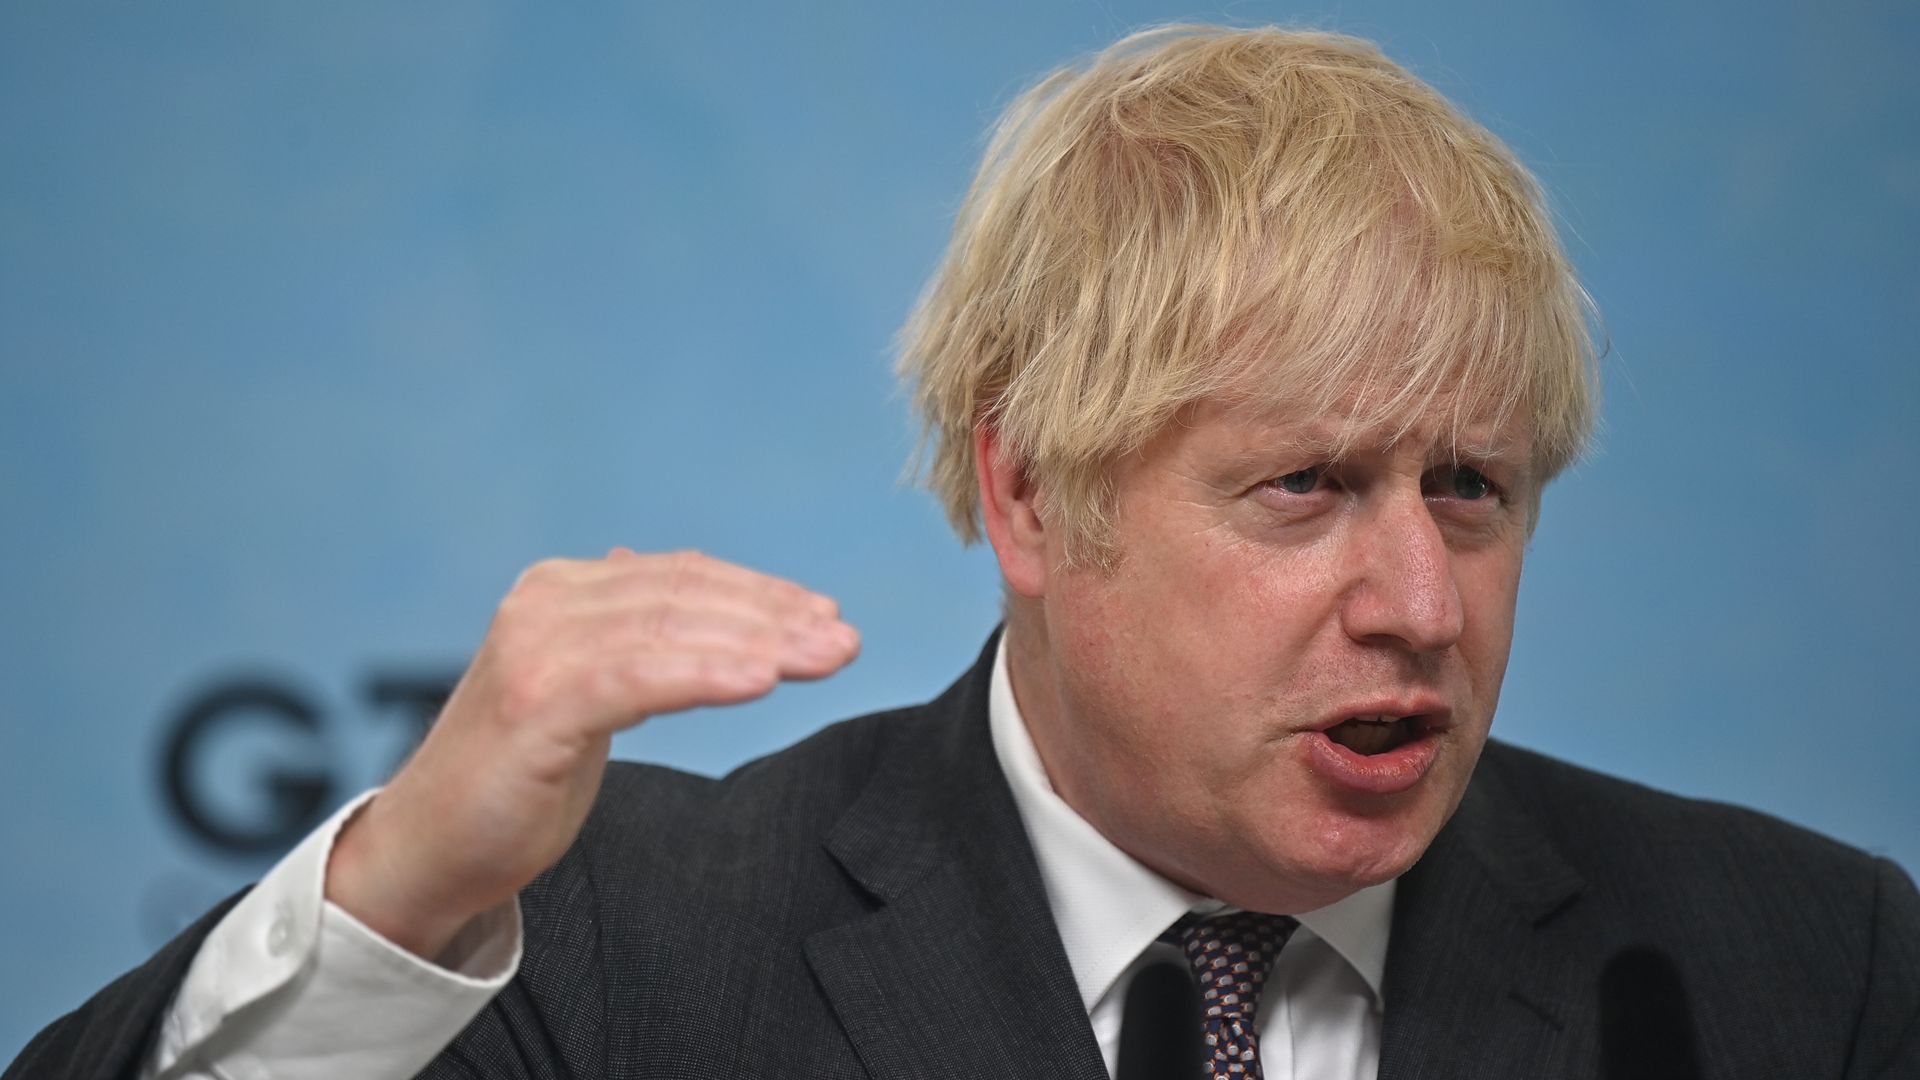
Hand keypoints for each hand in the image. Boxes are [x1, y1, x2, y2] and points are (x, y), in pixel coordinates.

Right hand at [324, 548, 859, 959]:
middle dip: (775, 616)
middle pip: (685, 596)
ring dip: (759, 642)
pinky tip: (761, 681)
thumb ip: (617, 631)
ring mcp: (537, 652)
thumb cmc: (513, 776)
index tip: (824, 616)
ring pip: (672, 631)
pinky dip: (705, 673)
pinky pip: (639, 678)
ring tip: (824, 657)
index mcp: (559, 592)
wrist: (429, 849)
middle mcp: (544, 605)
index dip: (760, 592)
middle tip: (844, 640)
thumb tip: (646, 566)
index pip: (681, 578)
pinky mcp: (536, 704)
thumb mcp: (579, 687)